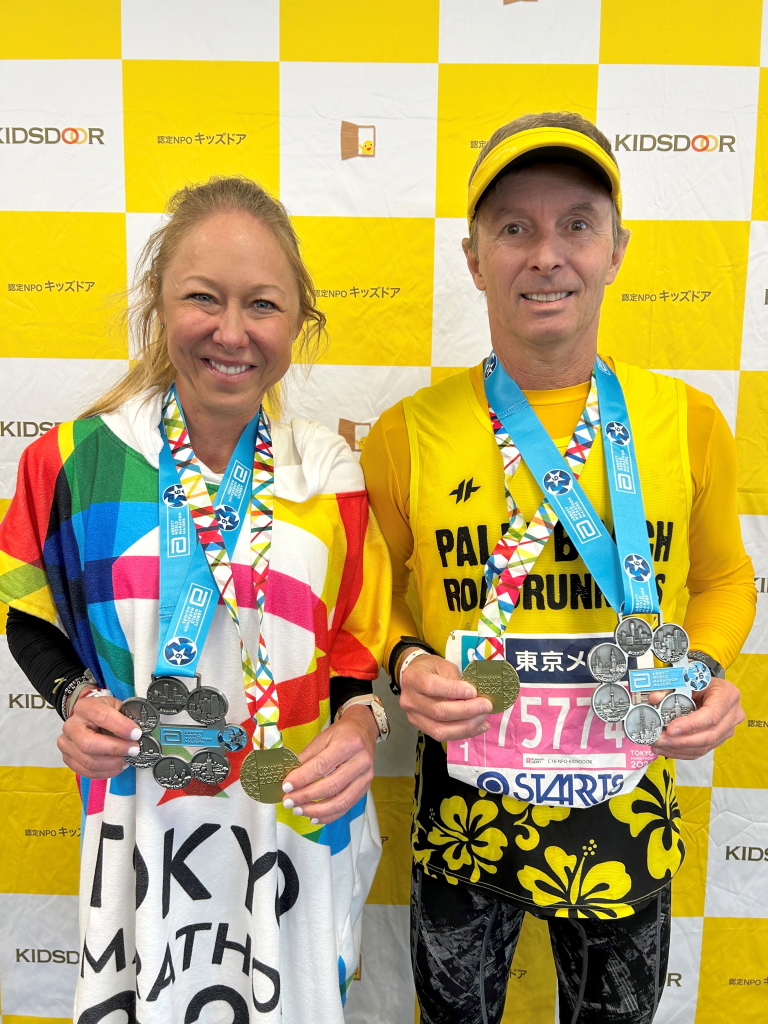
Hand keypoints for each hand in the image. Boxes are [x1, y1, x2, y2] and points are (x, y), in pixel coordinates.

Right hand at [58, 692, 142, 778]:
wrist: (86, 717)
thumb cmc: (102, 712)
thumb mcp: (115, 705)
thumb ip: (126, 715)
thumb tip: (141, 729)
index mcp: (84, 708)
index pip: (101, 717)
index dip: (121, 726)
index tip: (136, 734)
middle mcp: (72, 726)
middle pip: (89, 744)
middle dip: (115, 749)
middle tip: (134, 750)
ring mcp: (67, 743)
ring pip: (89, 761)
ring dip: (113, 763)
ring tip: (128, 759)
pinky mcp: (68, 758)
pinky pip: (87, 771)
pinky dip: (106, 771)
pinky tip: (118, 765)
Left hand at [281, 704, 378, 823]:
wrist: (364, 731)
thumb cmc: (342, 733)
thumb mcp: (322, 737)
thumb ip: (306, 757)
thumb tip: (289, 775)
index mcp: (349, 744)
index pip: (322, 765)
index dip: (302, 778)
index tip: (286, 786)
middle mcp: (360, 762)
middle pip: (331, 786)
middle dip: (306, 796)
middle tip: (288, 801)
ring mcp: (366, 777)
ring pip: (340, 801)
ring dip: (316, 810)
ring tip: (298, 810)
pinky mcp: (365, 788)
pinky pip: (346, 807)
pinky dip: (329, 815)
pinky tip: (314, 817)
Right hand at [399, 650, 492, 741]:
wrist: (415, 677)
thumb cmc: (431, 669)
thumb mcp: (444, 666)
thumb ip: (456, 680)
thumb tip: (475, 697)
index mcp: (413, 678)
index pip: (432, 686)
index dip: (454, 690)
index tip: (474, 691)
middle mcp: (409, 700)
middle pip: (438, 711)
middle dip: (466, 711)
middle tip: (486, 706)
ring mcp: (413, 717)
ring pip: (440, 730)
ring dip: (466, 726)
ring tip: (483, 719)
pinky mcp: (421, 728)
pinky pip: (442, 736)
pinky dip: (463, 733)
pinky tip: (478, 727)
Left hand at [651, 677, 744, 759]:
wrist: (711, 688)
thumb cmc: (701, 682)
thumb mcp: (687, 679)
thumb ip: (670, 688)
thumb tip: (654, 698)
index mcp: (727, 695)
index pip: (712, 715)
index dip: (691, 725)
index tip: (672, 729)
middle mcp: (731, 715)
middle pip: (709, 735)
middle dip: (681, 741)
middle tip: (660, 739)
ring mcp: (727, 729)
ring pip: (704, 746)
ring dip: (678, 749)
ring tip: (659, 745)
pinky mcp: (719, 739)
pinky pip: (701, 750)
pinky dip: (682, 752)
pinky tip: (666, 749)